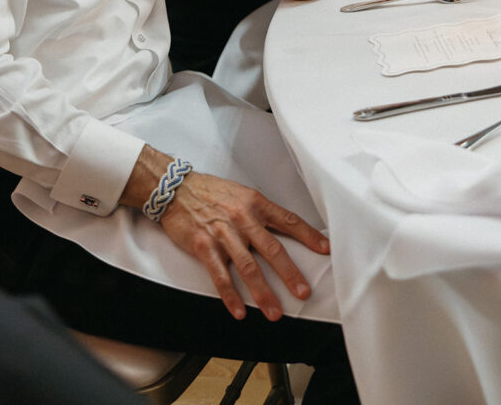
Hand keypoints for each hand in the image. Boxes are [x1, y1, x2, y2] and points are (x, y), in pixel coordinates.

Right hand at [161, 170, 329, 320]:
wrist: (175, 189)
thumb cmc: (209, 192)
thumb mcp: (241, 194)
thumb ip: (260, 213)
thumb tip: (282, 231)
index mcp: (254, 203)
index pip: (287, 220)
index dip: (308, 235)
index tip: (325, 249)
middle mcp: (242, 218)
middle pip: (271, 249)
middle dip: (289, 273)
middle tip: (302, 292)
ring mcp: (223, 233)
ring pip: (248, 267)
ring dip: (263, 292)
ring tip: (274, 312)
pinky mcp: (204, 246)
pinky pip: (220, 275)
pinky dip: (230, 295)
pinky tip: (239, 310)